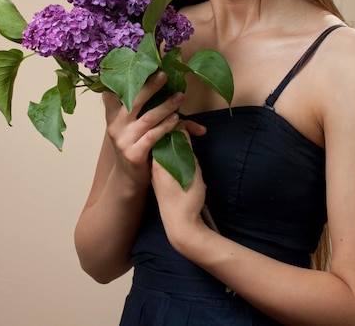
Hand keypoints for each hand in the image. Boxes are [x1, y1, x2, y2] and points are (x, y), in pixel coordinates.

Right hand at [103, 72, 187, 188]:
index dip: (124, 78)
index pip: (114, 92)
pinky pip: (153, 136)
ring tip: (179, 97)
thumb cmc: (136, 146)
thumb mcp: (134, 127)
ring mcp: (123, 140)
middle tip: (164, 75)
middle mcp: (115, 126)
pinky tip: (176, 119)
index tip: (139, 63)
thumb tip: (166, 89)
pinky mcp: (133, 154)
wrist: (130, 180)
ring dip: (165, 106)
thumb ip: (146, 109)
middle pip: (133, 100)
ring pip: (147, 118)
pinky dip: (166, 126)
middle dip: (149, 86)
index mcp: (113, 115)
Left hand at [151, 123, 207, 250]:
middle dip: (181, 134)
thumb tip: (182, 130)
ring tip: (195, 152)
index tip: (200, 130)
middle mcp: (154, 164)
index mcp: (158, 159)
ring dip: (181, 146)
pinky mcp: (161, 182)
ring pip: (168, 150)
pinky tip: (190, 165)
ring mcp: (156, 173)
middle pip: (165, 140)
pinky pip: (169, 161)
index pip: (166, 132)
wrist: (181, 228)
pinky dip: (179, 157)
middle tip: (199, 135)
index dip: (183, 126)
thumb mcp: (192, 169)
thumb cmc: (187, 200)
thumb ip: (186, 148)